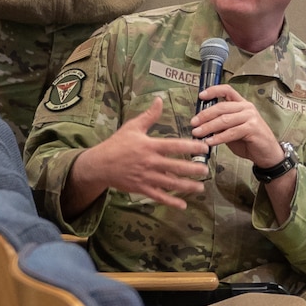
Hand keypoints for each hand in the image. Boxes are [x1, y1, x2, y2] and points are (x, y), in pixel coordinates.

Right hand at [68, 96, 209, 210]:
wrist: (99, 165)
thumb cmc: (116, 144)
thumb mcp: (132, 127)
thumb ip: (149, 116)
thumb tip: (160, 100)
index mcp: (149, 146)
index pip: (175, 146)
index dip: (191, 147)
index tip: (204, 148)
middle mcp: (150, 162)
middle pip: (175, 167)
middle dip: (192, 169)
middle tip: (206, 170)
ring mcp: (146, 177)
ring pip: (170, 183)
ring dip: (186, 186)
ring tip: (200, 187)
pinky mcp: (141, 188)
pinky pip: (158, 196)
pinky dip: (171, 201)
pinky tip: (183, 205)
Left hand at [189, 85, 282, 167]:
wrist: (266, 152)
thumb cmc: (249, 141)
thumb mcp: (231, 130)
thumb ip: (220, 125)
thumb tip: (202, 125)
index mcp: (241, 104)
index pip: (227, 91)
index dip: (213, 91)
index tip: (201, 96)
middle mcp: (247, 108)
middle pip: (222, 106)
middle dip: (204, 115)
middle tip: (193, 123)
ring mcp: (250, 117)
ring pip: (224, 120)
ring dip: (208, 127)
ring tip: (197, 133)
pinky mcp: (252, 128)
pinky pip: (231, 132)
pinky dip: (218, 137)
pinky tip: (209, 142)